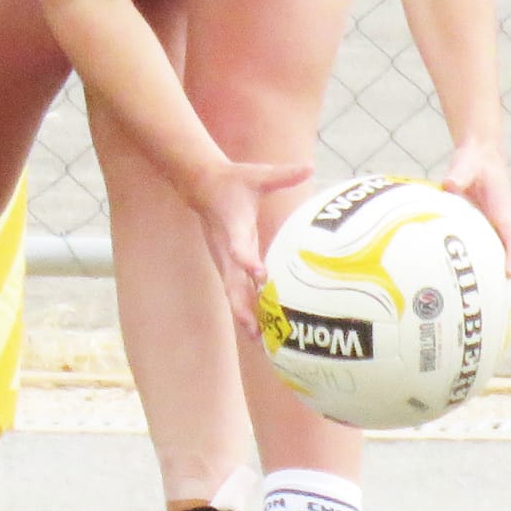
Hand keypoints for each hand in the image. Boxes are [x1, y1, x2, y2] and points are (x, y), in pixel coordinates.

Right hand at [188, 156, 314, 336]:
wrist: (201, 185)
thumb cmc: (234, 180)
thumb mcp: (258, 174)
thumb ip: (283, 175)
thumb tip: (309, 166)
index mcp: (233, 226)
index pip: (238, 245)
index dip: (246, 259)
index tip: (258, 274)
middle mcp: (226, 248)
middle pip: (232, 282)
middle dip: (243, 305)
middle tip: (256, 330)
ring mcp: (224, 260)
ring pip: (232, 293)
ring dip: (244, 316)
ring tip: (259, 343)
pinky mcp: (226, 266)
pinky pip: (236, 292)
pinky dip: (245, 312)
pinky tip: (259, 334)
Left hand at [442, 138, 510, 314]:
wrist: (483, 159)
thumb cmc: (474, 164)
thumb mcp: (466, 165)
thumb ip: (459, 174)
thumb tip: (449, 183)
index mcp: (506, 213)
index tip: (509, 273)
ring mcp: (506, 235)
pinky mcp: (497, 238)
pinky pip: (504, 263)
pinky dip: (506, 283)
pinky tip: (494, 302)